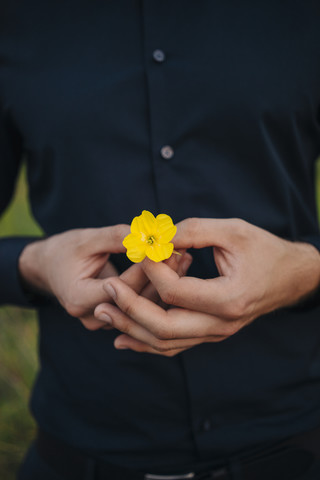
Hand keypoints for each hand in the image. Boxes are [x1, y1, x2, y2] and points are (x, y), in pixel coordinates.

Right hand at [19, 226, 191, 330]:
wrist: (50, 267)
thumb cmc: (65, 250)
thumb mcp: (87, 239)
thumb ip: (117, 238)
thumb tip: (148, 234)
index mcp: (79, 299)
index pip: (122, 286)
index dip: (146, 268)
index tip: (167, 249)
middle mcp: (93, 316)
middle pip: (136, 300)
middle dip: (161, 276)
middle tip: (182, 253)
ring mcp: (105, 321)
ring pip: (143, 307)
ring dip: (164, 282)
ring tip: (184, 258)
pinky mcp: (116, 318)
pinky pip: (141, 306)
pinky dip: (157, 287)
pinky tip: (175, 268)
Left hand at [95, 218, 319, 355]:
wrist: (291, 277)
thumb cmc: (265, 251)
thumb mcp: (233, 231)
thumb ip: (194, 231)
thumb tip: (157, 234)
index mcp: (229, 299)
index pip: (175, 292)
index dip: (151, 270)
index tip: (139, 250)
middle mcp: (221, 324)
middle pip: (164, 327)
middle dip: (130, 309)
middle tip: (107, 291)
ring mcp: (216, 333)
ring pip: (166, 342)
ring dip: (132, 329)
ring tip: (104, 314)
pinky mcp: (210, 332)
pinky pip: (174, 345)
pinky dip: (147, 342)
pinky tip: (124, 338)